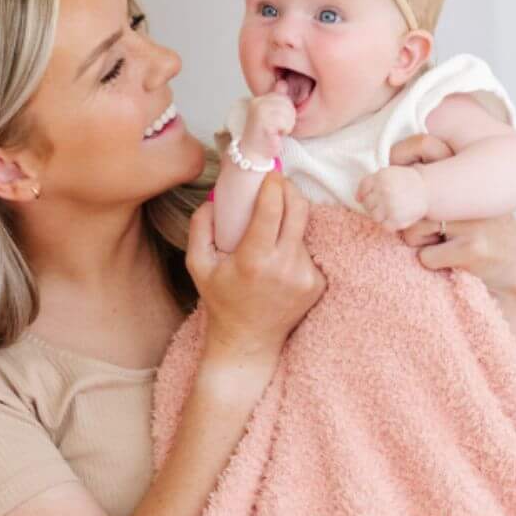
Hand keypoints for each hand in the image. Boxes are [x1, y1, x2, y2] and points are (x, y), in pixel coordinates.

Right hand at [185, 171, 325, 362]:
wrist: (248, 341)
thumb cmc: (221, 301)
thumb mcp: (198, 266)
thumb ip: (200, 228)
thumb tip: (214, 198)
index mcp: (254, 260)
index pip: (273, 208)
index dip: (274, 185)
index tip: (269, 174)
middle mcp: (284, 267)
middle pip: (299, 208)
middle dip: (290, 189)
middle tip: (278, 184)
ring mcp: (305, 276)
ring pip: (303, 230)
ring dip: (290, 221)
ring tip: (272, 230)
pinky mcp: (317, 284)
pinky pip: (308, 250)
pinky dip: (295, 245)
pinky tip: (279, 259)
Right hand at [238, 87, 296, 161]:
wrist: (251, 156)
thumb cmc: (262, 138)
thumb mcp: (270, 114)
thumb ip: (276, 98)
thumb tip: (282, 83)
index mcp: (259, 99)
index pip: (283, 95)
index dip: (284, 110)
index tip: (275, 121)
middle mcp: (258, 103)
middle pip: (287, 103)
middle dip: (287, 117)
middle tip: (276, 128)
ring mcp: (260, 112)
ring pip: (288, 112)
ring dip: (287, 125)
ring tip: (276, 132)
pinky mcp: (265, 123)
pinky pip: (286, 122)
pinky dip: (284, 131)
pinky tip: (275, 135)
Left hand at [355, 164, 428, 231]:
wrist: (427, 189)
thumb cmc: (406, 182)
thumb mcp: (388, 173)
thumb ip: (371, 182)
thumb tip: (357, 198)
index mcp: (380, 177)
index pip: (363, 191)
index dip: (366, 195)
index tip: (376, 196)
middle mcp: (384, 191)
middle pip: (367, 205)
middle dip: (375, 205)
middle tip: (388, 202)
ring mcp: (389, 205)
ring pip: (374, 216)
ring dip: (382, 215)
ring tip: (392, 210)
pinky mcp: (396, 219)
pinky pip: (384, 226)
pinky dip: (390, 224)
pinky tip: (397, 217)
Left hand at [385, 133, 515, 302]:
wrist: (512, 266)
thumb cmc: (474, 231)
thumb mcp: (457, 198)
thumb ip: (431, 183)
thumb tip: (371, 186)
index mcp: (467, 168)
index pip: (425, 144)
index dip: (401, 155)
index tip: (396, 173)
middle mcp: (472, 186)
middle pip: (408, 201)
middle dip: (409, 221)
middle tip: (432, 229)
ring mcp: (472, 217)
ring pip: (412, 231)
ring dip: (421, 245)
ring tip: (448, 243)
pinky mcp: (472, 246)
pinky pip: (426, 257)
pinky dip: (433, 263)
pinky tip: (456, 261)